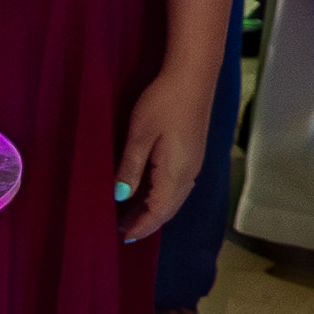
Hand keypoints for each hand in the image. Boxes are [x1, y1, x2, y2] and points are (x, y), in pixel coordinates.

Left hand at [112, 59, 214, 244]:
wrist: (193, 76)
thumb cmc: (164, 102)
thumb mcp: (139, 135)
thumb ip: (130, 168)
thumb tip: (120, 196)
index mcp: (175, 173)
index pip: (158, 212)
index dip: (141, 227)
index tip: (123, 238)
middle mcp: (189, 174)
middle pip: (168, 209)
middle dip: (147, 222)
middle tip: (123, 230)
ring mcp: (194, 163)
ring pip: (174, 198)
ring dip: (154, 210)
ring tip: (132, 215)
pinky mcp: (193, 153)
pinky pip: (177, 186)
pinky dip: (162, 196)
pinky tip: (149, 192)